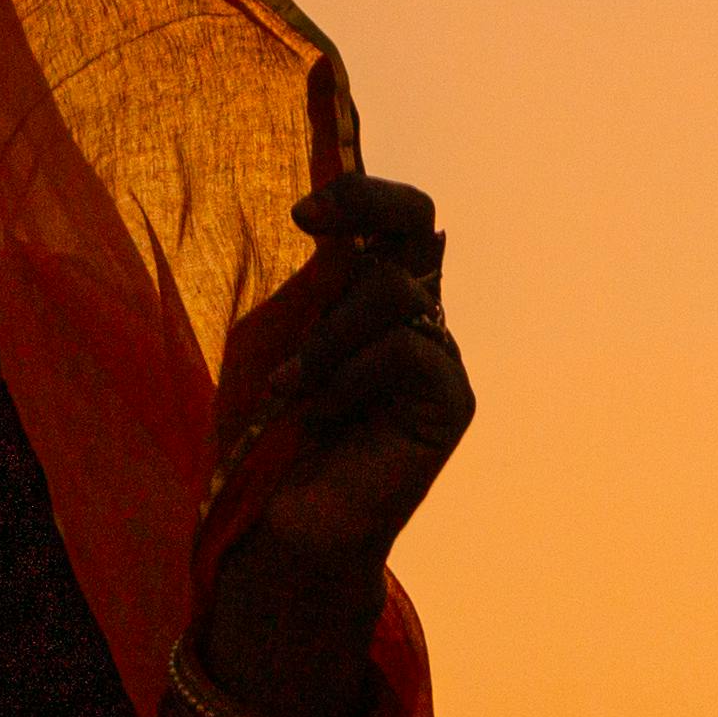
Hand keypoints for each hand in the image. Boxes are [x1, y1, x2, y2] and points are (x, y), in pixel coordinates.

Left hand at [201, 176, 475, 716]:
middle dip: (358, 208)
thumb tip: (320, 206)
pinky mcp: (451, 402)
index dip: (364, 190)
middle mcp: (418, 318)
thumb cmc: (266, 434)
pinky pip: (406, 345)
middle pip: (414, 221)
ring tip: (293, 393)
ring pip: (391, 291)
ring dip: (325, 338)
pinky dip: (349, 377)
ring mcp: (440, 359)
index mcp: (375, 296)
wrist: (278, 526)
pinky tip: (324, 418)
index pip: (397, 214)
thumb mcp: (276, 333)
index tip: (304, 210)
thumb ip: (312, 279)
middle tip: (305, 226)